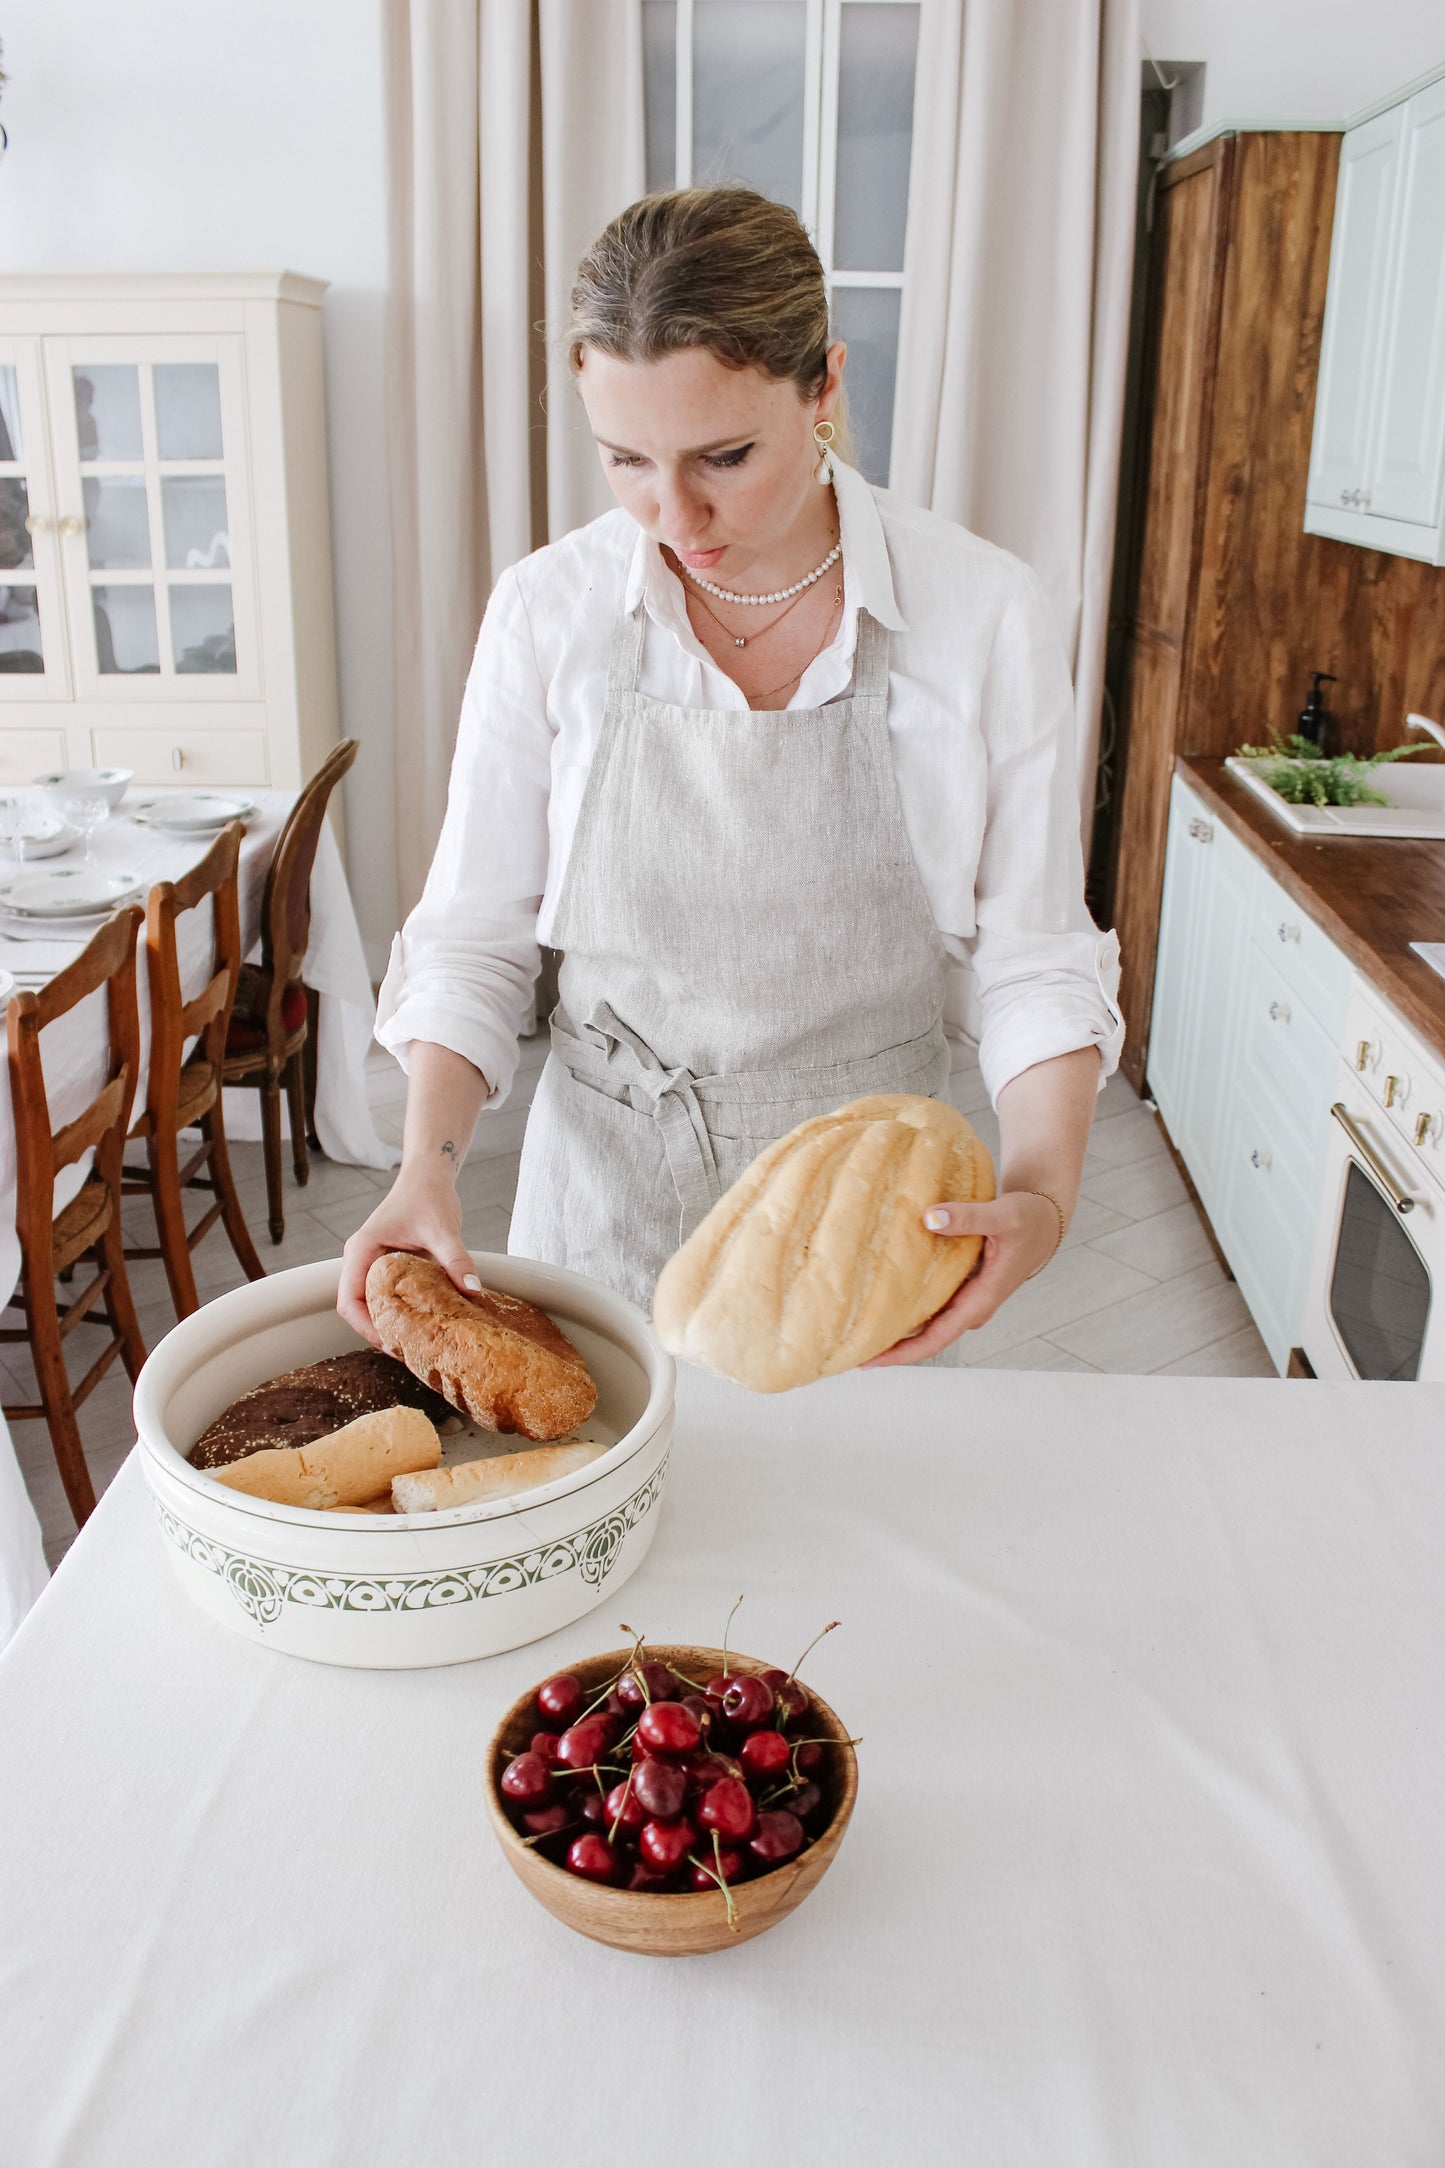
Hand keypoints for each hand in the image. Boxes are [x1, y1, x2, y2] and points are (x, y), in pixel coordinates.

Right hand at [337, 1172, 479, 1345]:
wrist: (428, 1175)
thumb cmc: (428, 1194)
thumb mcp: (443, 1228)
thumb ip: (455, 1258)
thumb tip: (472, 1289)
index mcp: (362, 1250)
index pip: (349, 1300)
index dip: (366, 1327)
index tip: (391, 1343)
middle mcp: (361, 1258)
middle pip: (355, 1307)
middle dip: (376, 1331)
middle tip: (406, 1350)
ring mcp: (371, 1261)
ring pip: (368, 1303)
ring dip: (386, 1322)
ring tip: (413, 1342)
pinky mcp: (385, 1264)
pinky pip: (383, 1294)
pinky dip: (396, 1310)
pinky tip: (419, 1322)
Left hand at [860, 1192, 1061, 1366]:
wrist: (1045, 1220)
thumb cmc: (1029, 1219)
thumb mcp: (1003, 1215)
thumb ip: (968, 1217)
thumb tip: (929, 1219)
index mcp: (980, 1301)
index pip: (935, 1339)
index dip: (901, 1353)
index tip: (869, 1360)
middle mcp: (969, 1307)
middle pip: (923, 1337)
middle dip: (888, 1345)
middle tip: (845, 1346)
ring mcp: (964, 1298)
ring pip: (924, 1321)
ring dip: (893, 1326)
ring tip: (852, 1325)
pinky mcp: (959, 1286)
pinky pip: (927, 1302)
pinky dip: (903, 1302)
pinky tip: (876, 1295)